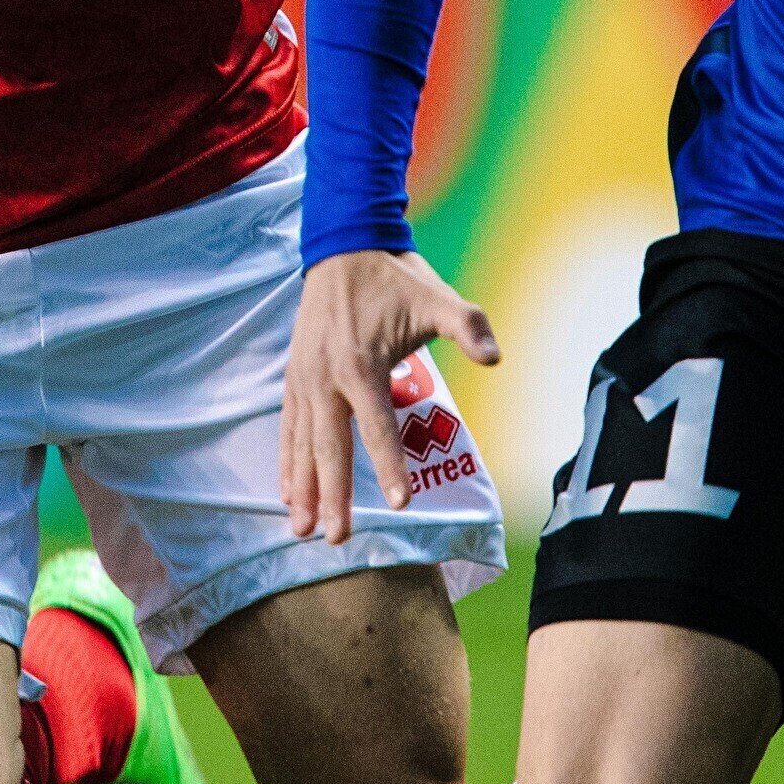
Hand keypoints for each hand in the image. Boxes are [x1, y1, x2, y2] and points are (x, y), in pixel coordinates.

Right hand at [280, 249, 499, 543]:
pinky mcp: (294, 376)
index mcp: (360, 364)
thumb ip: (467, 327)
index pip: (377, 427)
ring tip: (300, 528)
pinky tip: (288, 492)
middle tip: (336, 538)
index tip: (400, 504)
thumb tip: (495, 357)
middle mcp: (325, 376)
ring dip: (303, 488)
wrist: (343, 245)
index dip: (390, 467)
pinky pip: (288, 427)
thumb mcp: (437, 298)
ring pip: (302, 443)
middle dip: (333, 496)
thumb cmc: (395, 278)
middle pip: (329, 447)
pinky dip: (288, 461)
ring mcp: (304, 377)